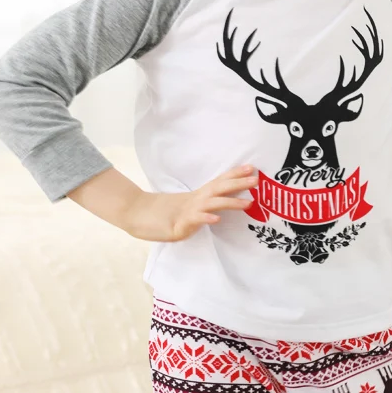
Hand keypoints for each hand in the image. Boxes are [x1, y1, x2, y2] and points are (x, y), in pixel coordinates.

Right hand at [123, 165, 257, 241]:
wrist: (134, 214)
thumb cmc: (160, 213)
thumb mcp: (186, 207)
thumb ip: (201, 205)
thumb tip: (219, 203)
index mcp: (197, 196)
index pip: (219, 183)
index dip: (234, 175)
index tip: (252, 168)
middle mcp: (194, 200)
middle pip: (219, 189)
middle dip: (238, 184)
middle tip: (257, 179)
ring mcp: (187, 212)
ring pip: (211, 204)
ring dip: (230, 202)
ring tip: (247, 202)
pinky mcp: (178, 225)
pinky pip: (194, 220)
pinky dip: (205, 218)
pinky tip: (216, 219)